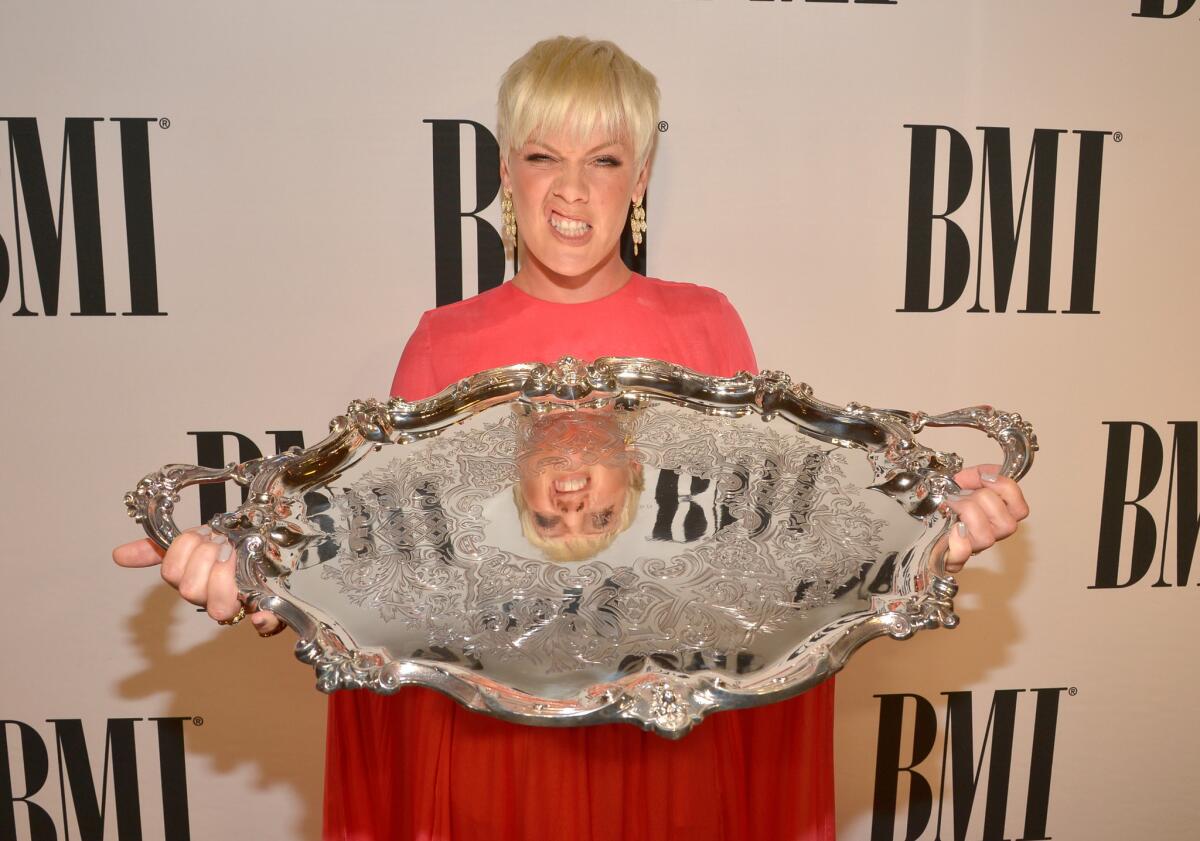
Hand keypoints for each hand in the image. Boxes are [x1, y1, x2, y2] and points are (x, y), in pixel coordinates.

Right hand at [112, 529, 282, 634]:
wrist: (264, 543)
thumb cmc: (226, 545)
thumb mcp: (195, 540)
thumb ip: (157, 549)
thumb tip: (118, 555)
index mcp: (193, 583)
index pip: (172, 574)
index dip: (185, 552)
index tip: (203, 536)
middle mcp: (212, 599)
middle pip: (191, 589)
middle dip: (207, 558)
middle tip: (223, 544)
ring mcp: (240, 606)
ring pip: (220, 607)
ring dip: (227, 576)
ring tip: (239, 555)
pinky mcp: (269, 610)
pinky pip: (265, 623)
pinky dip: (262, 619)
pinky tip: (260, 615)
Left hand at [943, 464, 1029, 573]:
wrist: (920, 518)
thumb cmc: (946, 501)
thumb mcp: (964, 480)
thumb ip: (979, 474)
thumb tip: (985, 475)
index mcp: (998, 516)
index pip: (1020, 510)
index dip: (1007, 490)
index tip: (986, 478)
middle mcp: (990, 534)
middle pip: (1007, 524)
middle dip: (984, 500)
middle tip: (962, 493)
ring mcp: (973, 548)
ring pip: (987, 538)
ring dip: (968, 514)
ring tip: (951, 504)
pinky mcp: (952, 558)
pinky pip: (963, 554)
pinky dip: (959, 541)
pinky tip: (952, 529)